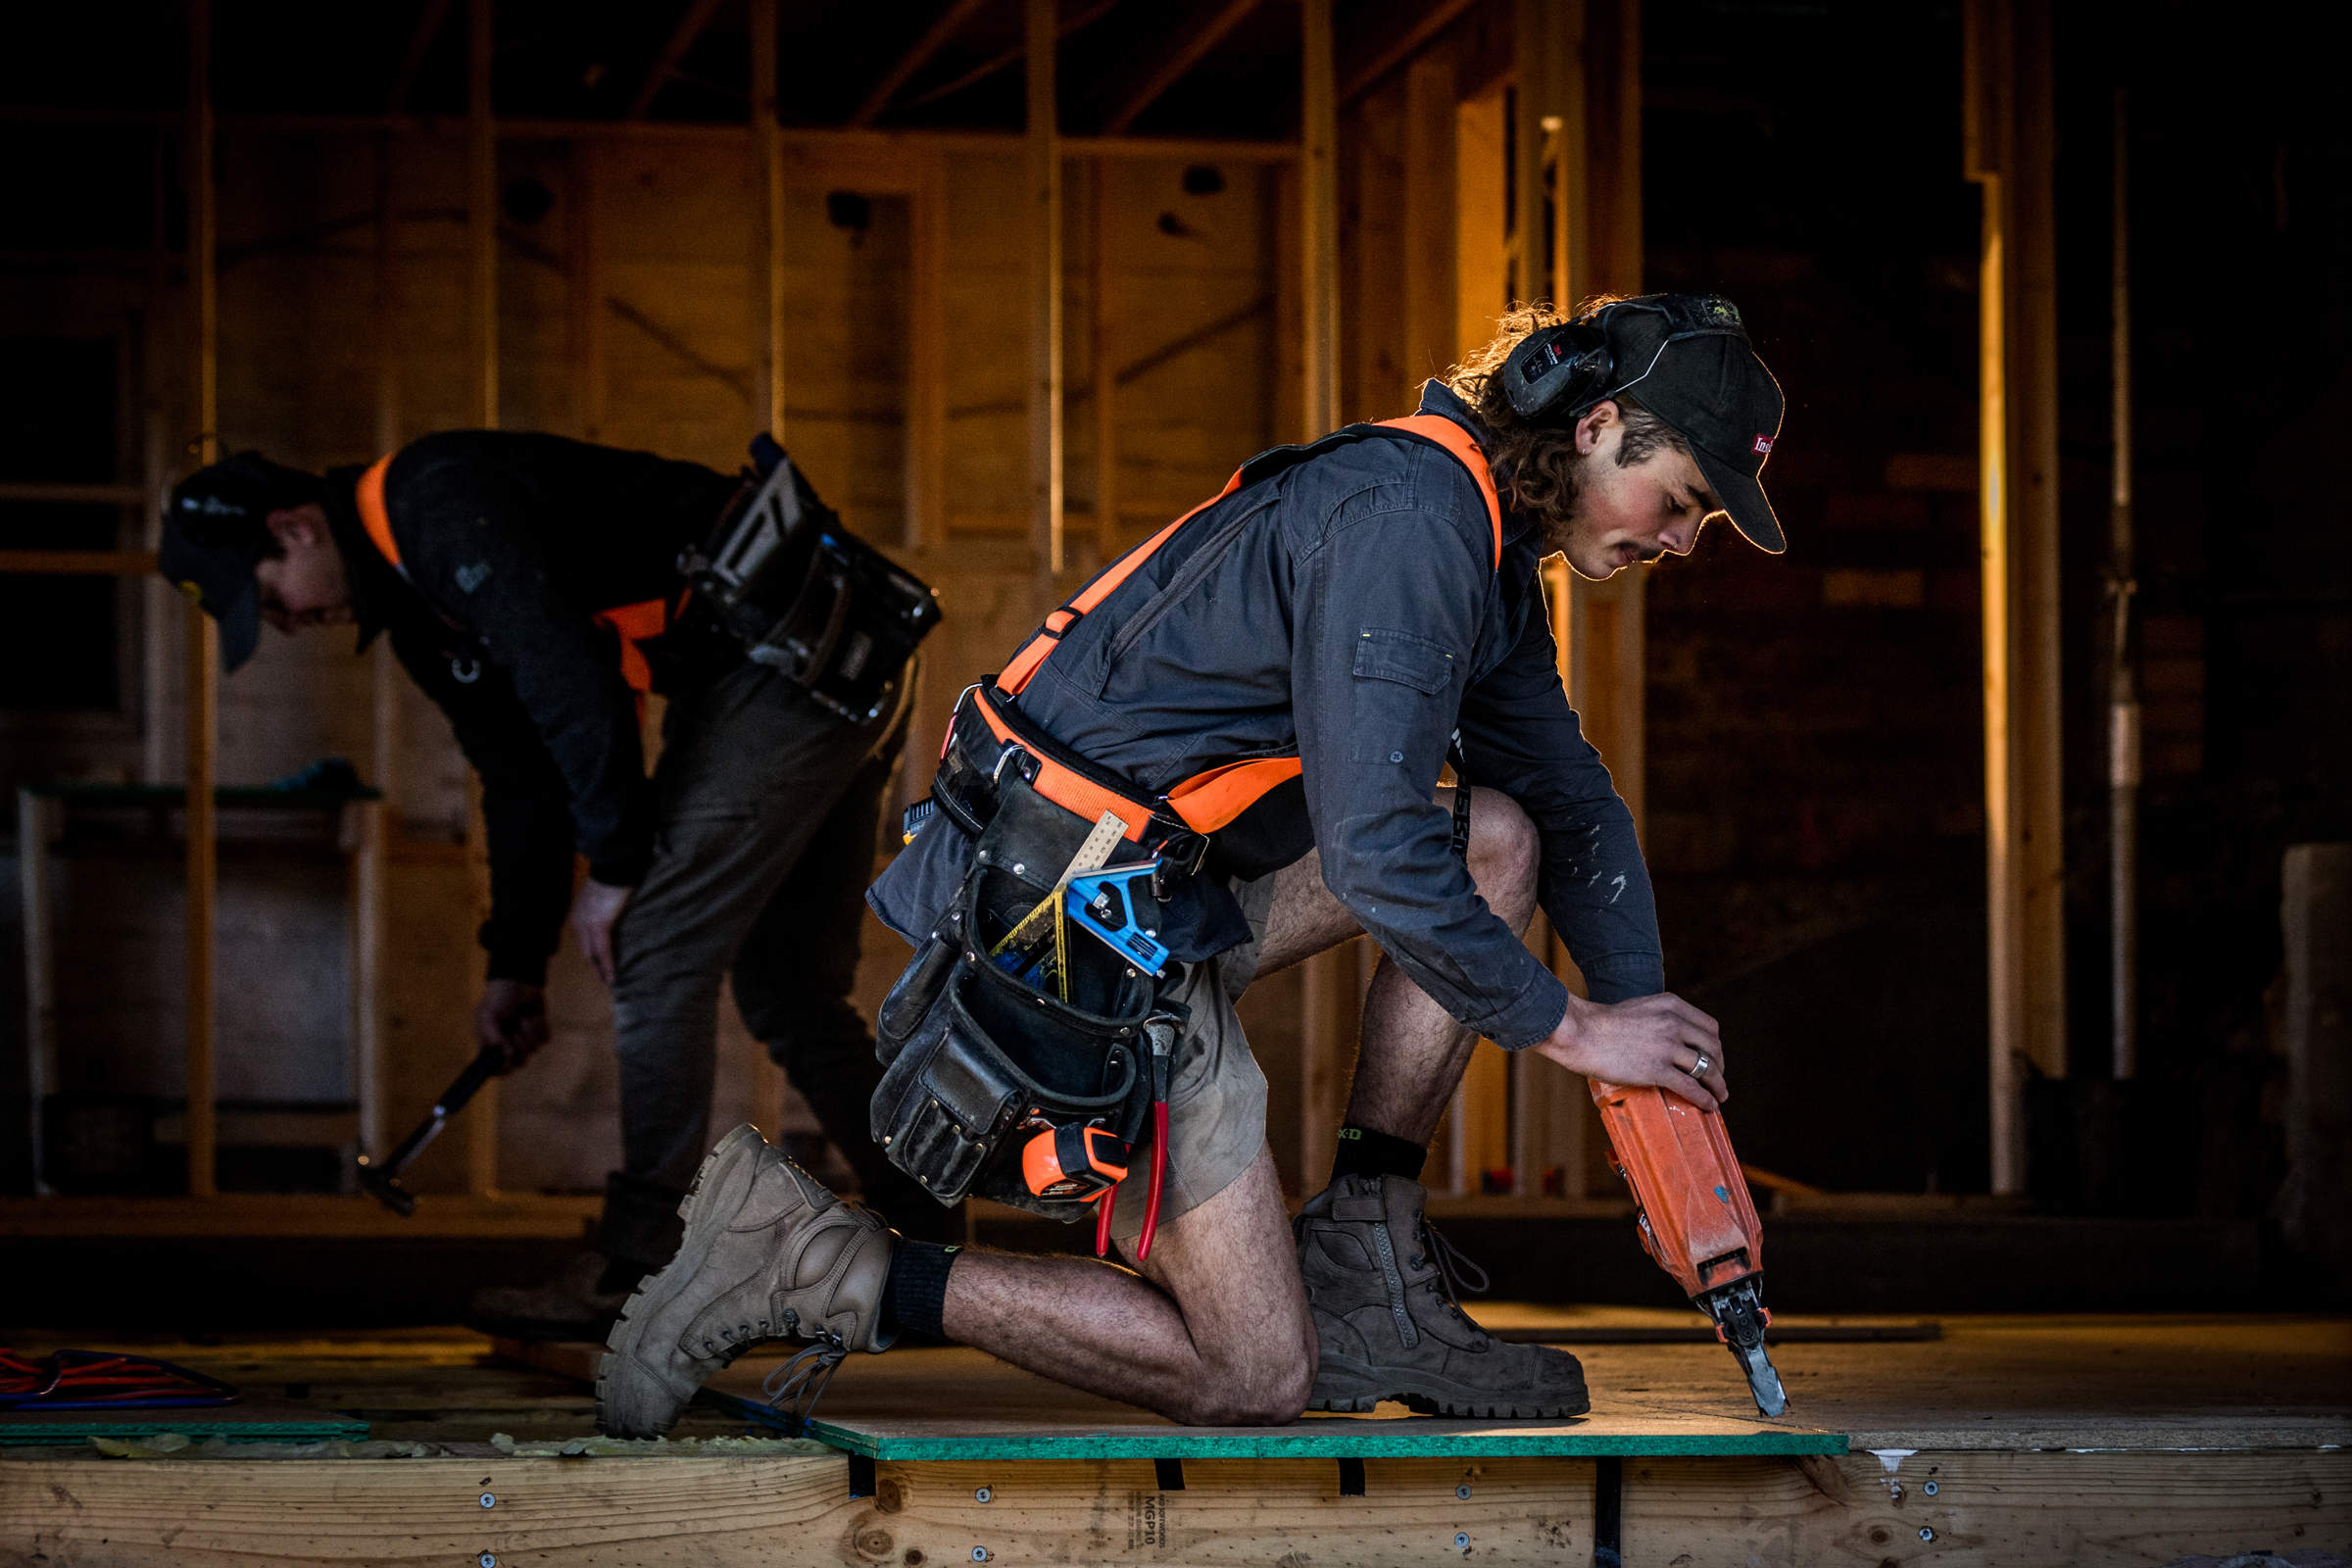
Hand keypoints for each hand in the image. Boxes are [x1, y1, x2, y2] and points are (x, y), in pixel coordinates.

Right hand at [474, 978, 548, 1070]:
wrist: (519, 981)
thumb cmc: (499, 998)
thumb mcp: (490, 1015)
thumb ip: (493, 1035)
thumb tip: (505, 1054)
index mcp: (491, 1045)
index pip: (495, 1068)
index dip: (501, 1071)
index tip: (507, 1065)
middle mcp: (507, 1046)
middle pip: (519, 1062)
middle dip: (520, 1045)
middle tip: (515, 1027)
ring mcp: (524, 1040)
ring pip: (534, 1049)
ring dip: (529, 1031)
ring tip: (522, 1017)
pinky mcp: (539, 1032)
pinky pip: (545, 1039)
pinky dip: (540, 1026)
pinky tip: (533, 1015)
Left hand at [569, 877, 633, 986]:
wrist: (613, 868)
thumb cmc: (612, 877)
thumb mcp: (602, 894)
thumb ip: (601, 905)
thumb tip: (609, 912)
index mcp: (578, 913)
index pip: (583, 939)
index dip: (590, 952)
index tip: (598, 963)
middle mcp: (578, 921)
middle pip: (585, 949)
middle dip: (594, 964)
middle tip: (604, 977)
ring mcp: (587, 925)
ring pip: (592, 953)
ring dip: (600, 969)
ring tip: (608, 981)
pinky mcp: (599, 927)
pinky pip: (603, 951)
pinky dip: (607, 965)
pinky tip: (612, 977)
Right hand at [1533, 990, 1726, 1108]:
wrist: (1580, 1032)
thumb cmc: (1601, 1023)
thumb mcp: (1639, 1008)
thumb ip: (1658, 1018)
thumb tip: (1668, 1038)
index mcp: (1671, 1005)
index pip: (1709, 1027)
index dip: (1715, 1046)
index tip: (1713, 1057)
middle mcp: (1674, 1023)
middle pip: (1713, 1047)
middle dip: (1720, 1066)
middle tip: (1717, 1078)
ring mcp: (1667, 1047)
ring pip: (1706, 1068)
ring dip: (1718, 1085)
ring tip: (1719, 1095)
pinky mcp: (1657, 1069)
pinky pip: (1691, 1087)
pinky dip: (1705, 1098)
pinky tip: (1709, 1106)